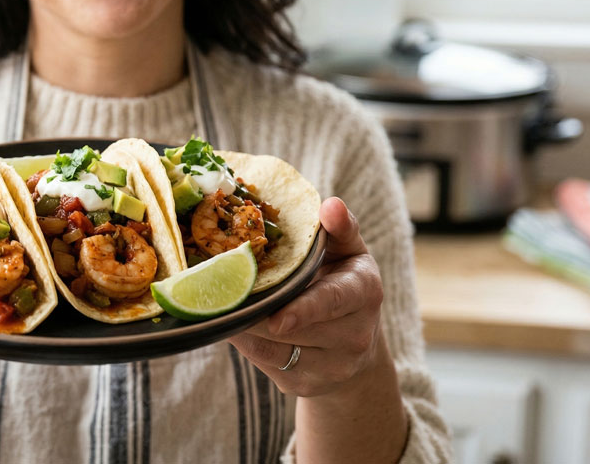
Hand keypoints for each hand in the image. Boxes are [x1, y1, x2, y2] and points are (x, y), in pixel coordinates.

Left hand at [228, 197, 385, 396]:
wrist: (353, 344)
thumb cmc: (342, 281)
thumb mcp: (347, 251)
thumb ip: (339, 227)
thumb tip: (330, 204)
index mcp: (364, 292)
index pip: (334, 301)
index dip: (304, 309)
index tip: (277, 318)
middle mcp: (354, 335)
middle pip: (294, 327)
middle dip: (258, 309)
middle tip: (224, 289)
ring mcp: (331, 367)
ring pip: (273, 347)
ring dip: (245, 326)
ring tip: (225, 302)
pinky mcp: (303, 385)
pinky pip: (263, 363)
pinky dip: (244, 343)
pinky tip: (235, 324)